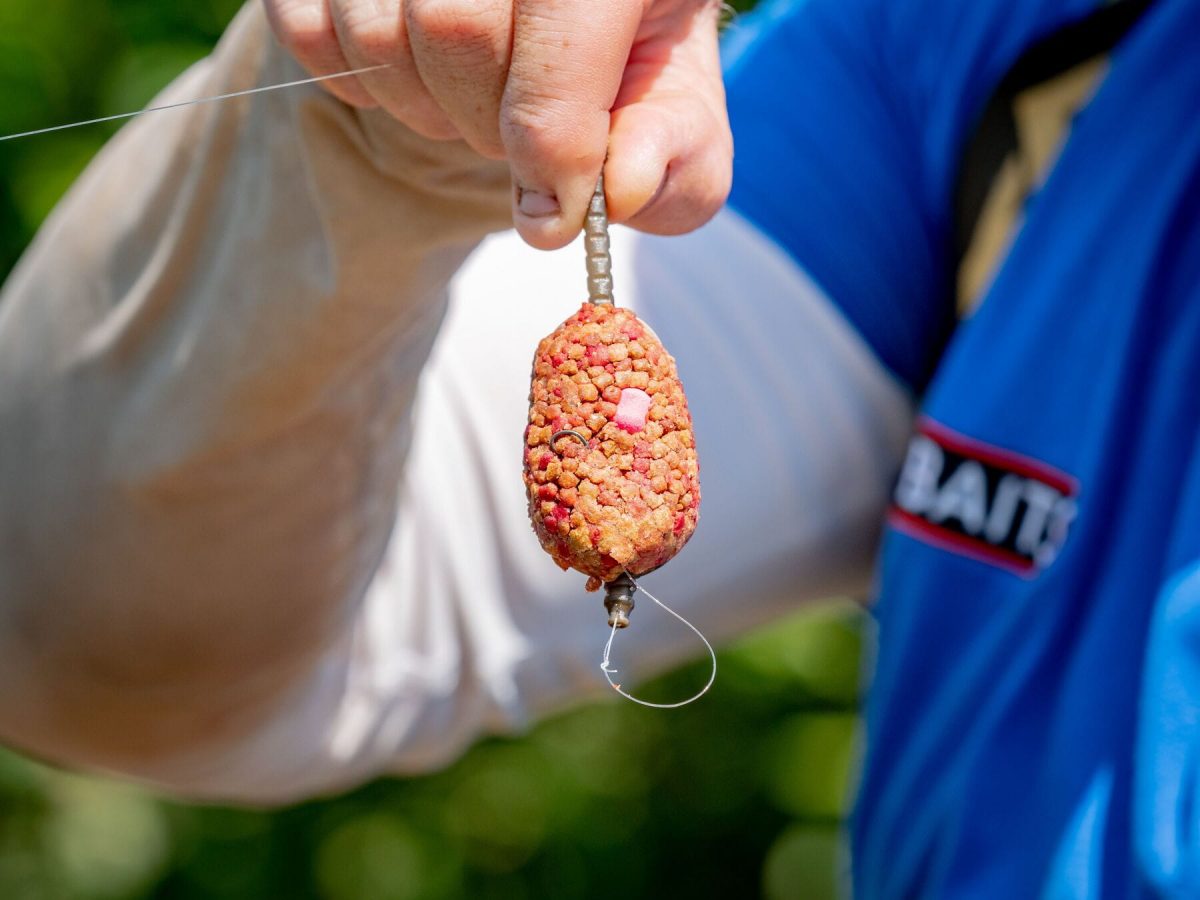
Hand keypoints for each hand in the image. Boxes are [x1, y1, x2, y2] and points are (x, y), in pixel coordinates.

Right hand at [262, 0, 731, 248]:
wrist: (573, 5)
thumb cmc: (625, 53)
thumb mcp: (676, 105)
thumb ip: (674, 157)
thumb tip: (618, 187)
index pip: (561, 40)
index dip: (553, 146)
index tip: (554, 209)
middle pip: (456, 31)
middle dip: (487, 125)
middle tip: (515, 136)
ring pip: (378, 32)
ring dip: (422, 107)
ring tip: (470, 102)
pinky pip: (308, 30)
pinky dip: (356, 83)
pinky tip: (414, 75)